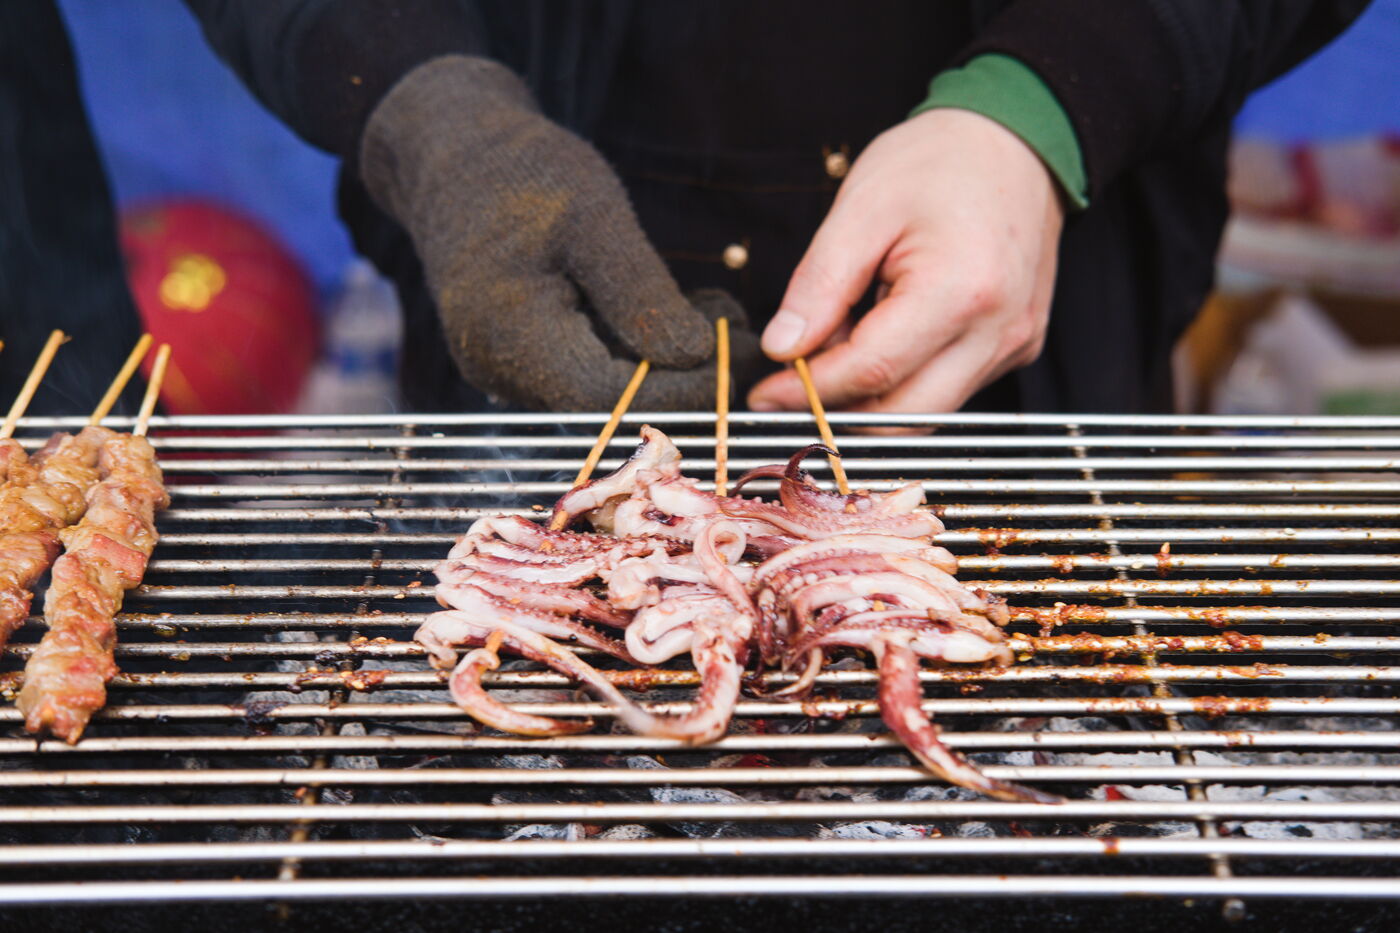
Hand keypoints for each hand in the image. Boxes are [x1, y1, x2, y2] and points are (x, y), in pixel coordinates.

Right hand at [360, 55, 757, 410]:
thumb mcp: (596, 218)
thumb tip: (697, 356)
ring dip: (667, 364)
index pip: (609, 396)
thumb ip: (641, 293)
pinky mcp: (521, 364)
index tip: (745, 357)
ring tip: (717, 312)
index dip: (682, 387)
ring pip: (604, 394)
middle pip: (608, 405)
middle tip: (746, 337)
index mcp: (510, 335)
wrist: (454, 159)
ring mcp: (507, 373)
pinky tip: (675, 315)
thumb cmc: (524, 172)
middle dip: (684, 377)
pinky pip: (588, 374)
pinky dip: (638, 352)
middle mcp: (500, 371)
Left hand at [747, 108, 1063, 414]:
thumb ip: (819, 286)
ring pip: (926, 411)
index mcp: (962, 291)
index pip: (872, 371)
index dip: (810, 390)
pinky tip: (880, 333)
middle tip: (790, 384)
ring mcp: (1013, 343)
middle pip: (903, 414)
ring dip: (871, 395)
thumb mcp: (860, 210)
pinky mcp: (1015, 347)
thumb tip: (782, 348)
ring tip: (839, 342)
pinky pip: (948, 387)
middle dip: (838, 408)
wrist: (1016, 142)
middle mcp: (999, 331)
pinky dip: (903, 378)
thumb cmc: (939, 162)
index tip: (766, 393)